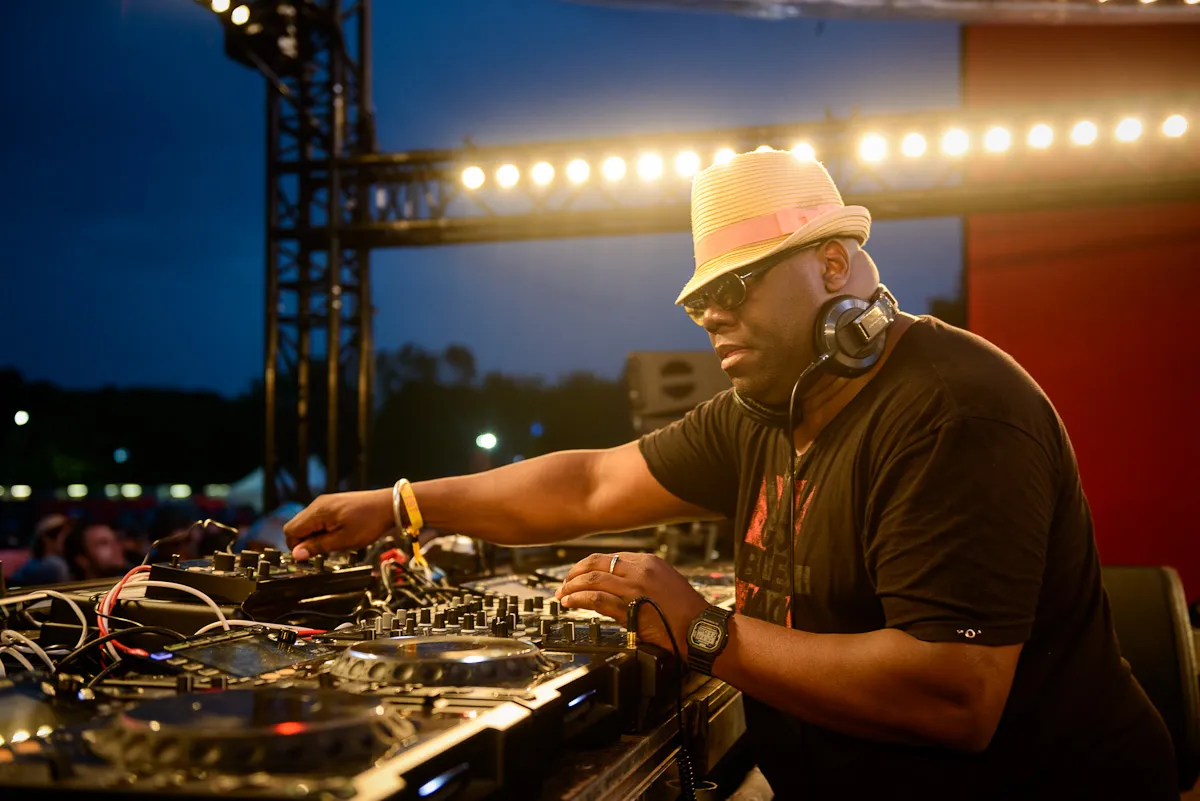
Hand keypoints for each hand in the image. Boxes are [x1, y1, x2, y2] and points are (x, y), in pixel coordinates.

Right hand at [282, 489, 393, 559]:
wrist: (388, 505)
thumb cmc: (370, 522)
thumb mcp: (344, 540)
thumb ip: (318, 547)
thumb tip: (297, 554)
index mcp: (318, 512)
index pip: (290, 530)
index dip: (295, 547)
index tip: (307, 558)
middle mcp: (318, 504)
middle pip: (296, 526)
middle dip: (303, 542)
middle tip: (320, 552)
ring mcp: (325, 503)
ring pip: (306, 523)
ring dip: (313, 537)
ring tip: (331, 543)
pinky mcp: (333, 504)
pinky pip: (318, 519)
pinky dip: (321, 530)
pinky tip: (335, 535)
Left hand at [555, 552, 708, 652]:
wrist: (699, 628)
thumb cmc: (686, 611)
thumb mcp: (665, 582)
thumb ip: (641, 578)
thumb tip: (616, 583)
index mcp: (648, 561)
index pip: (609, 557)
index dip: (588, 565)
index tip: (579, 574)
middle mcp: (639, 570)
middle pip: (596, 563)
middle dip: (574, 572)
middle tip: (564, 582)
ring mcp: (633, 588)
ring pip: (592, 579)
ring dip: (572, 587)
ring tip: (562, 594)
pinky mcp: (629, 608)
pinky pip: (596, 599)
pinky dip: (579, 599)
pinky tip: (570, 603)